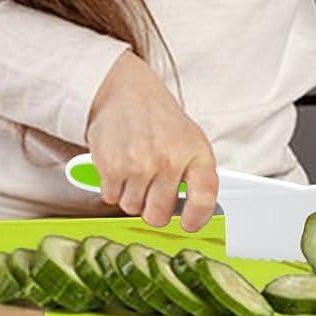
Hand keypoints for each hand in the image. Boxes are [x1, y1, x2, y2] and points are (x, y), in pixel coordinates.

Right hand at [85, 52, 218, 233]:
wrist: (127, 90)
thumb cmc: (161, 120)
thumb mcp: (190, 140)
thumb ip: (195, 175)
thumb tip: (194, 213)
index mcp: (196, 153)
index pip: (204, 198)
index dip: (197, 218)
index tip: (190, 224)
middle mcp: (170, 160)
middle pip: (159, 215)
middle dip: (154, 209)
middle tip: (152, 188)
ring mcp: (140, 165)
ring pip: (133, 208)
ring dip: (132, 195)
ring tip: (136, 169)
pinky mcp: (112, 167)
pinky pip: (111, 198)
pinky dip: (113, 187)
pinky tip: (120, 164)